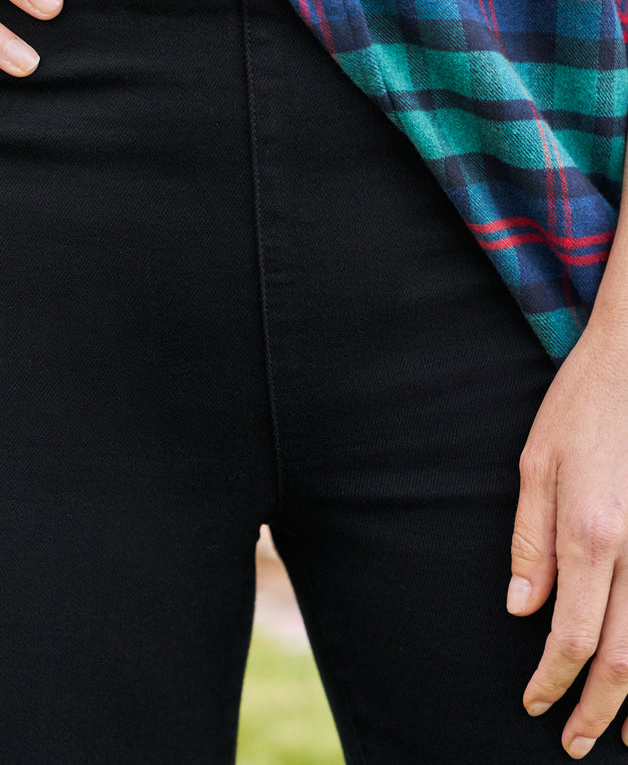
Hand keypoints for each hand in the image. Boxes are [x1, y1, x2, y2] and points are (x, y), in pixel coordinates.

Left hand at [508, 320, 627, 756]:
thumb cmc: (583, 405)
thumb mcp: (537, 464)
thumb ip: (530, 542)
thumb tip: (521, 610)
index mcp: (592, 533)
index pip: (572, 635)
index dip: (553, 679)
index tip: (534, 703)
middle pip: (626, 657)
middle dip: (599, 709)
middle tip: (574, 742)